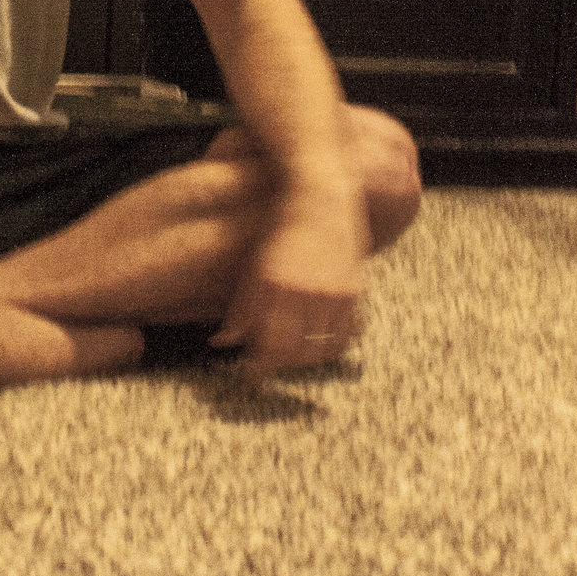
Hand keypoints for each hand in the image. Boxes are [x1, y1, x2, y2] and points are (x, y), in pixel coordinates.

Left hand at [213, 182, 370, 381]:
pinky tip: (322, 345)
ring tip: (293, 358)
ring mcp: (333, 292)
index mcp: (276, 285)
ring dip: (306, 359)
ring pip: (322, 348)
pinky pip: (347, 334)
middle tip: (270, 366)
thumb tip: (222, 343)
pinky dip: (334, 346)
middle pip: (296, 351)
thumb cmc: (279, 230)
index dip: (260, 367)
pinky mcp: (354, 291)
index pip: (268, 344)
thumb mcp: (253, 267)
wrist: (320, 199)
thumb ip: (240, 309)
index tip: (251, 375)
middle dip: (281, 364)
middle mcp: (305, 291)